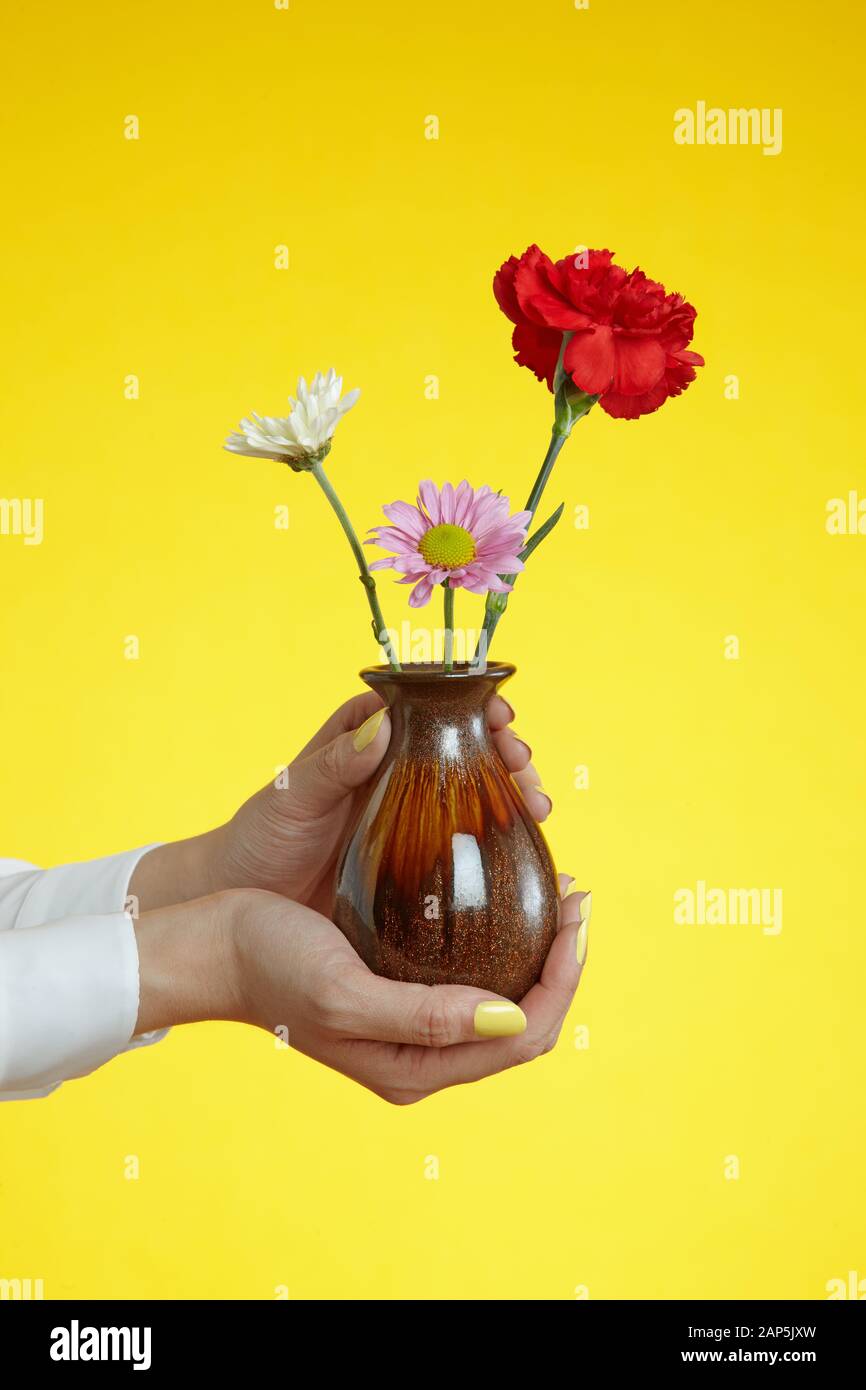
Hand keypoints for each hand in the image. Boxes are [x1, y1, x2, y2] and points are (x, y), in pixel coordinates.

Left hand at [130, 692, 552, 916]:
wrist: (245, 899)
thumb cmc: (262, 835)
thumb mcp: (296, 793)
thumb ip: (336, 761)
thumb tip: (383, 723)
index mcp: (369, 738)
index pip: (433, 709)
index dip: (474, 708)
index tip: (502, 717)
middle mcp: (397, 772)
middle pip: (466, 751)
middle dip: (506, 754)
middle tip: (525, 768)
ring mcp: (411, 819)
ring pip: (474, 797)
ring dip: (511, 797)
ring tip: (538, 807)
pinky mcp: (417, 863)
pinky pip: (464, 847)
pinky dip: (498, 845)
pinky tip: (527, 853)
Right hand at [134, 877, 589, 1103]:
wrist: (211, 947)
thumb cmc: (268, 965)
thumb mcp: (345, 993)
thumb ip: (426, 1018)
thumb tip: (511, 1019)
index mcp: (414, 1069)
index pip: (523, 1037)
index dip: (564, 978)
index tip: (577, 913)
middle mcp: (419, 1057)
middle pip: (524, 1023)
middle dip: (561, 964)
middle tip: (574, 895)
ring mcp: (409, 1027)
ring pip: (501, 999)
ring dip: (536, 952)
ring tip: (553, 893)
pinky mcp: (397, 991)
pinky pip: (470, 977)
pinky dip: (499, 942)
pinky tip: (501, 899)